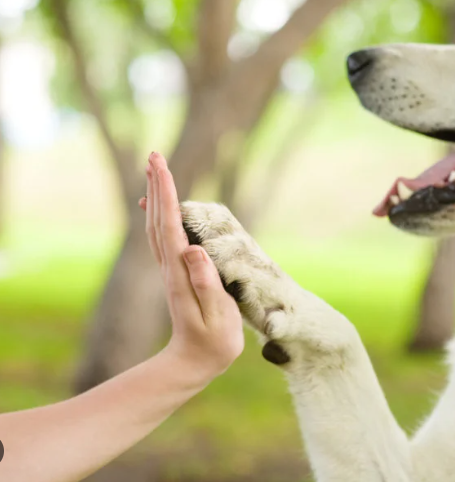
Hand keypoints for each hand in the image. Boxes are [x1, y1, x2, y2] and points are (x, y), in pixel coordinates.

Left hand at [139, 152, 243, 381]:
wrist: (193, 362)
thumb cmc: (213, 342)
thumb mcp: (216, 317)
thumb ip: (206, 284)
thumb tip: (192, 249)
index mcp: (180, 274)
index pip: (171, 227)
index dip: (168, 195)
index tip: (162, 166)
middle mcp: (170, 268)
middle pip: (159, 220)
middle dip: (158, 186)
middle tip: (155, 156)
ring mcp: (170, 270)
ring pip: (158, 227)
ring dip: (156, 197)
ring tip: (156, 172)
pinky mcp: (176, 274)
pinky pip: (163, 238)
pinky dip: (160, 215)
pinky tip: (160, 206)